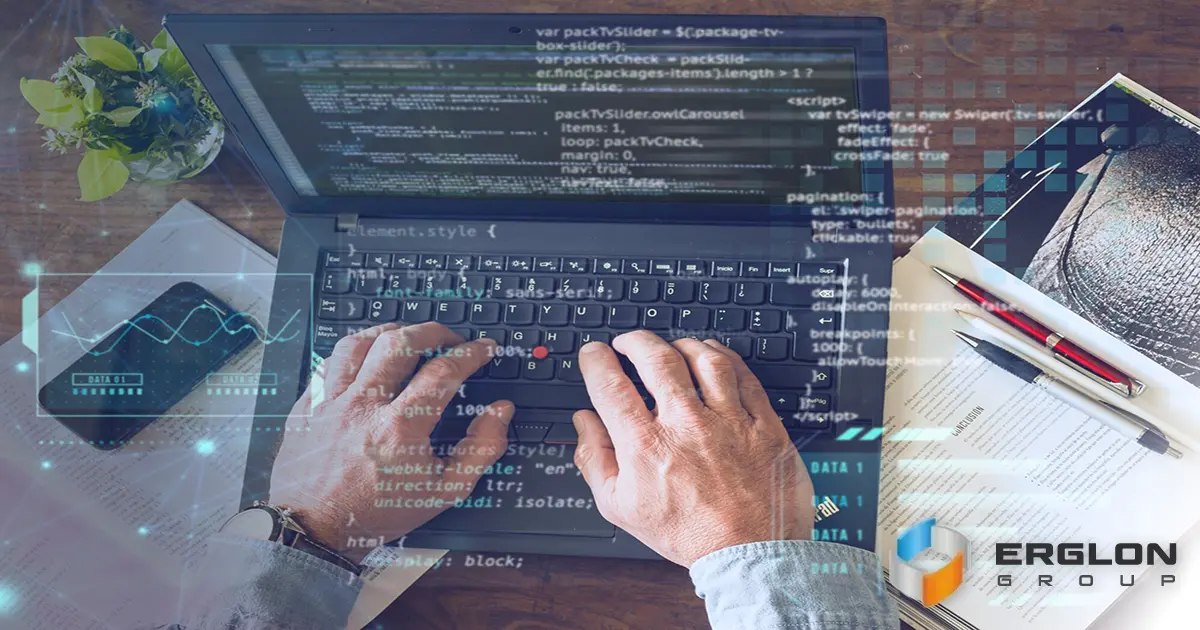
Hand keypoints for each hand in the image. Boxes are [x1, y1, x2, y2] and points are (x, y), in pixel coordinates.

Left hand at [269, 323, 512, 561]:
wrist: (316, 531)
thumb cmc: (378, 512)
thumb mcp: (444, 492)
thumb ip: (481, 450)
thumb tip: (500, 413)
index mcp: (400, 429)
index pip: (443, 372)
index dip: (471, 353)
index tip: (483, 349)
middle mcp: (363, 408)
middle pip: (400, 342)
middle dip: (433, 331)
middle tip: (449, 338)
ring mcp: (330, 403)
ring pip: (358, 342)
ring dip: (389, 332)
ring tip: (406, 338)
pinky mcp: (307, 406)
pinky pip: (329, 363)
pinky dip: (352, 353)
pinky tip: (366, 359)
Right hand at [573, 332, 813, 566]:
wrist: (750, 555)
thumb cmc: (689, 534)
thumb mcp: (621, 508)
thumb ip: (594, 460)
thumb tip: (584, 423)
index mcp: (647, 446)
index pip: (611, 385)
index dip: (597, 360)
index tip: (595, 354)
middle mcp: (687, 426)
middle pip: (656, 359)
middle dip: (635, 341)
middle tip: (629, 342)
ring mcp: (729, 422)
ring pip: (704, 358)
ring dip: (682, 344)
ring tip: (673, 347)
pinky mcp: (764, 425)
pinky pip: (745, 376)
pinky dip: (726, 359)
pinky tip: (715, 357)